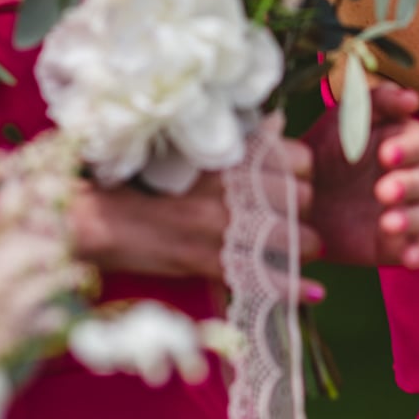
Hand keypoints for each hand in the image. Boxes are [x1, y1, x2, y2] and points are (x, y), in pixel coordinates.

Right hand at [69, 139, 324, 295]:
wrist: (105, 221)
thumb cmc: (145, 183)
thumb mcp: (192, 154)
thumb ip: (237, 144)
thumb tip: (277, 126)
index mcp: (231, 158)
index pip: (299, 160)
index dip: (299, 173)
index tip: (291, 183)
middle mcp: (235, 191)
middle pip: (303, 199)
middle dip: (300, 211)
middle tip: (286, 219)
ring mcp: (227, 229)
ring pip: (299, 239)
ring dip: (303, 247)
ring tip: (295, 251)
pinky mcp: (216, 264)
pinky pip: (273, 279)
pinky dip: (297, 288)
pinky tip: (312, 293)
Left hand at [306, 83, 418, 268]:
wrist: (292, 200)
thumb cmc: (320, 152)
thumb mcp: (342, 120)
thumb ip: (377, 102)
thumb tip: (414, 99)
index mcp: (400, 144)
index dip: (409, 148)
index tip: (384, 154)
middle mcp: (407, 177)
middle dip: (408, 185)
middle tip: (383, 191)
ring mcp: (403, 212)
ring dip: (411, 218)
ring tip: (387, 223)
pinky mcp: (394, 244)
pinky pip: (418, 250)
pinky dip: (417, 253)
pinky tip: (408, 256)